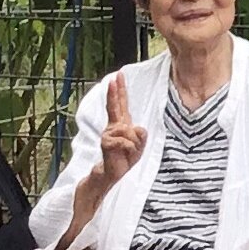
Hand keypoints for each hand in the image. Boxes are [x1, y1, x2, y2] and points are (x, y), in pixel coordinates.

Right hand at [95, 74, 147, 193]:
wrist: (113, 173)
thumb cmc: (126, 158)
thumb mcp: (140, 146)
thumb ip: (141, 136)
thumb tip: (135, 127)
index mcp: (122, 124)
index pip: (121, 104)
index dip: (119, 90)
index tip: (118, 76)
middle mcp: (114, 126)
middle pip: (115, 106)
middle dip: (115, 91)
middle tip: (114, 77)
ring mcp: (109, 134)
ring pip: (130, 131)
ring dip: (135, 144)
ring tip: (129, 152)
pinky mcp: (107, 143)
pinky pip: (127, 142)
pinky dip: (131, 150)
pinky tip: (125, 155)